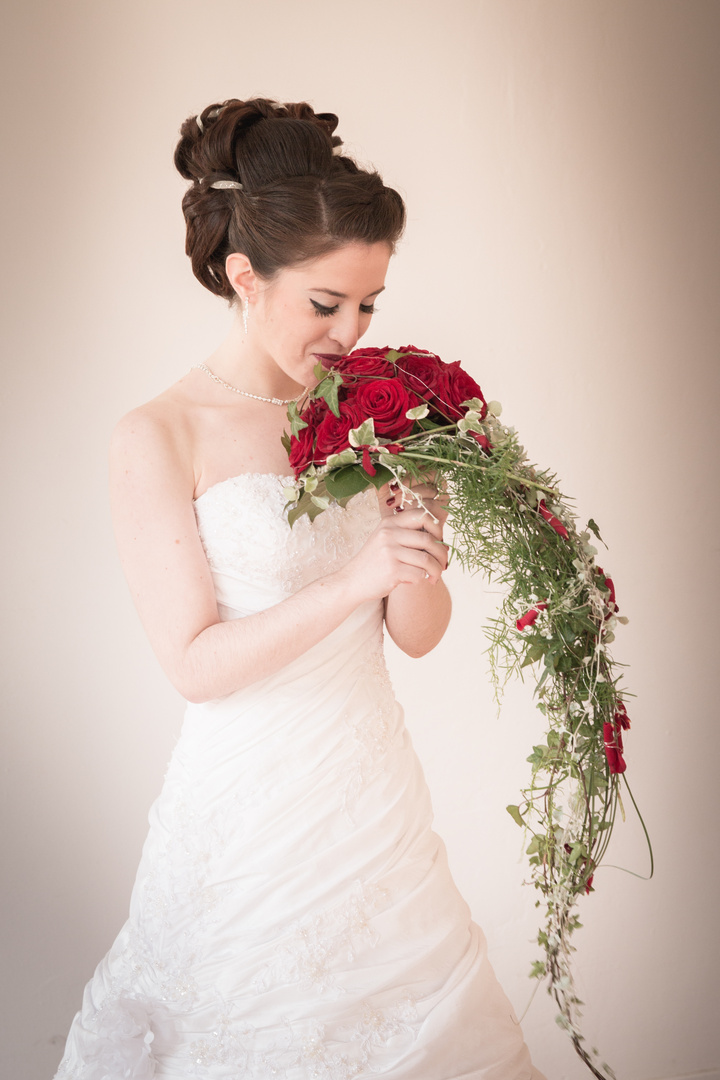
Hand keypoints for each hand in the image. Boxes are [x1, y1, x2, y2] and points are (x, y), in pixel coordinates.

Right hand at [334, 481, 448, 603]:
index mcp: (390, 523)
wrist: (352, 581)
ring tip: (435, 577)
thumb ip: (407, 534)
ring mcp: (390, 552)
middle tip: (443, 564)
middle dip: (442, 554)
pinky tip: (421, 581)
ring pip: (427, 560)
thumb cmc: (375, 561)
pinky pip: (419, 574)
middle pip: (429, 539)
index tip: (439, 542)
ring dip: (436, 571)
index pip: (423, 515)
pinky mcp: (392, 570)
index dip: (438, 528)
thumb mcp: (386, 539)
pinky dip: (424, 579)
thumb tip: (442, 538)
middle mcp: (389, 534)